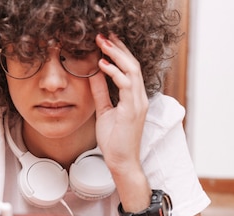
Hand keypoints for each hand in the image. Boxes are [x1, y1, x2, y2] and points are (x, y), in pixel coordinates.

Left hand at [89, 33, 148, 176]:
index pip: (130, 68)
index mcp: (135, 98)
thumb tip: (94, 73)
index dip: (119, 53)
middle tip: (104, 34)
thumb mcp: (104, 111)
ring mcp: (138, 103)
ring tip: (102, 43)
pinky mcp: (133, 110)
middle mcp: (139, 98)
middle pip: (133, 64)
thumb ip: (101, 92)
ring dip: (116, 55)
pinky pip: (125, 85)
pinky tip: (102, 64)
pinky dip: (114, 72)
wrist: (121, 162)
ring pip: (132, 70)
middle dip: (118, 48)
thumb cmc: (115, 142)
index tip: (106, 41)